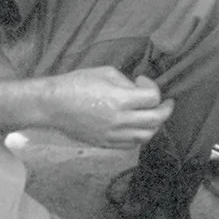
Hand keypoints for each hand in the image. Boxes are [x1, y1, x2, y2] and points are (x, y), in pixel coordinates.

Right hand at [22, 69, 171, 149]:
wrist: (52, 105)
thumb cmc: (76, 84)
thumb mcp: (105, 73)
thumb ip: (127, 83)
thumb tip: (138, 90)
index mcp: (120, 99)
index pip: (153, 99)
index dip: (153, 87)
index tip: (143, 81)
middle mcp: (120, 120)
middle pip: (156, 120)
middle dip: (165, 110)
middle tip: (166, 103)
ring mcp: (113, 135)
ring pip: (146, 136)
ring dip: (154, 125)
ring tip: (152, 115)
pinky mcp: (105, 143)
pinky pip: (131, 144)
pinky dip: (139, 136)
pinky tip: (136, 126)